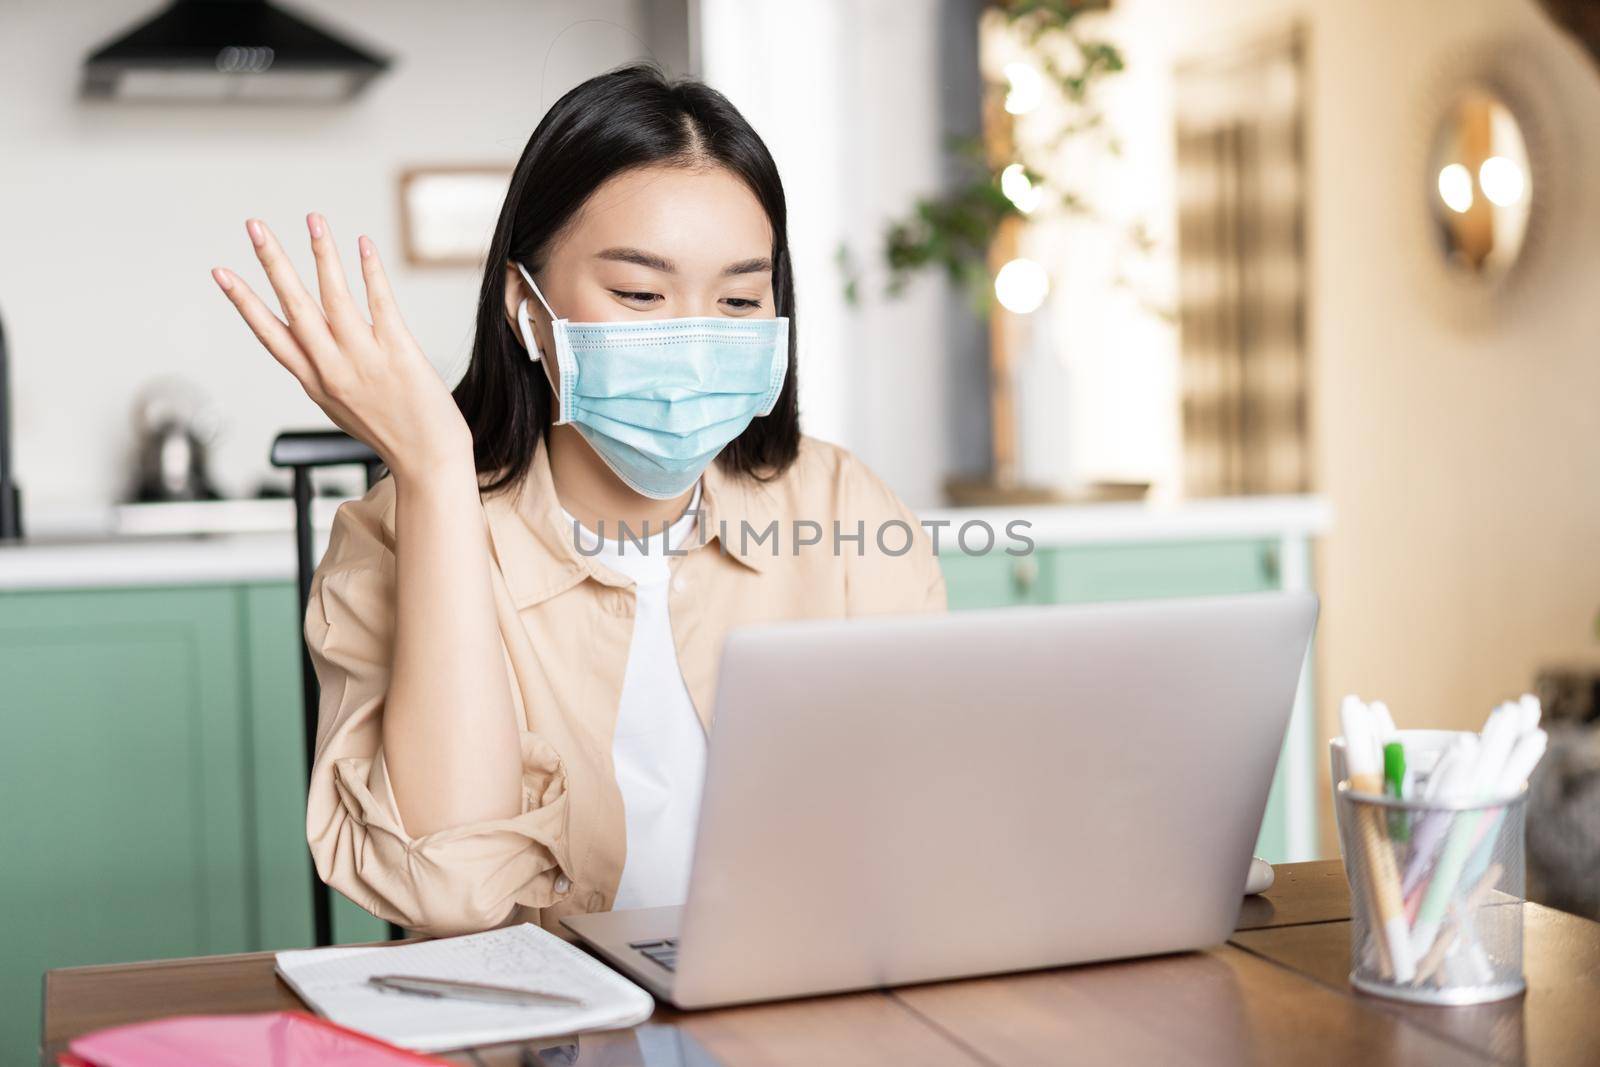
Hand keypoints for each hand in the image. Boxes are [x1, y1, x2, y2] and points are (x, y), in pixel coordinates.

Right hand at [212, 215, 472, 483]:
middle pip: (294, 308)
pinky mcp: (399, 353)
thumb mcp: (341, 409)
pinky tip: (363, 245)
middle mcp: (333, 370)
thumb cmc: (390, 433)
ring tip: (313, 219)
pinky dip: (371, 273)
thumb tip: (310, 349)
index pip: (270, 335)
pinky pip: (381, 304)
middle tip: (254, 225)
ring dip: (322, 255)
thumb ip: (323, 375)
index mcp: (314, 383)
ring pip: (335, 299)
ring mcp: (365, 360)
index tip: (221, 272)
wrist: (428, 461)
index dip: (244, 302)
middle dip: (272, 263)